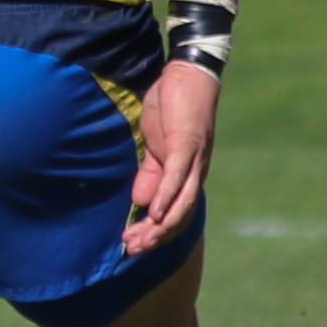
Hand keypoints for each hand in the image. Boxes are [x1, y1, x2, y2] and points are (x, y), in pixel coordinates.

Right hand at [125, 60, 221, 254]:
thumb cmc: (172, 108)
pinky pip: (177, 176)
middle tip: (132, 250)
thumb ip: (150, 174)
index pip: (174, 214)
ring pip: (181, 204)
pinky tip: (153, 212)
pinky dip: (166, 196)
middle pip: (179, 216)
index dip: (154, 233)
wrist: (187, 75)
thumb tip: (141, 204)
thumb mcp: (156, 146)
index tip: (131, 244)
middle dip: (155, 237)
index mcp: (186, 175)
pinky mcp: (187, 144)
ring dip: (161, 225)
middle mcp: (195, 173)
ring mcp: (193, 160)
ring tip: (142, 240)